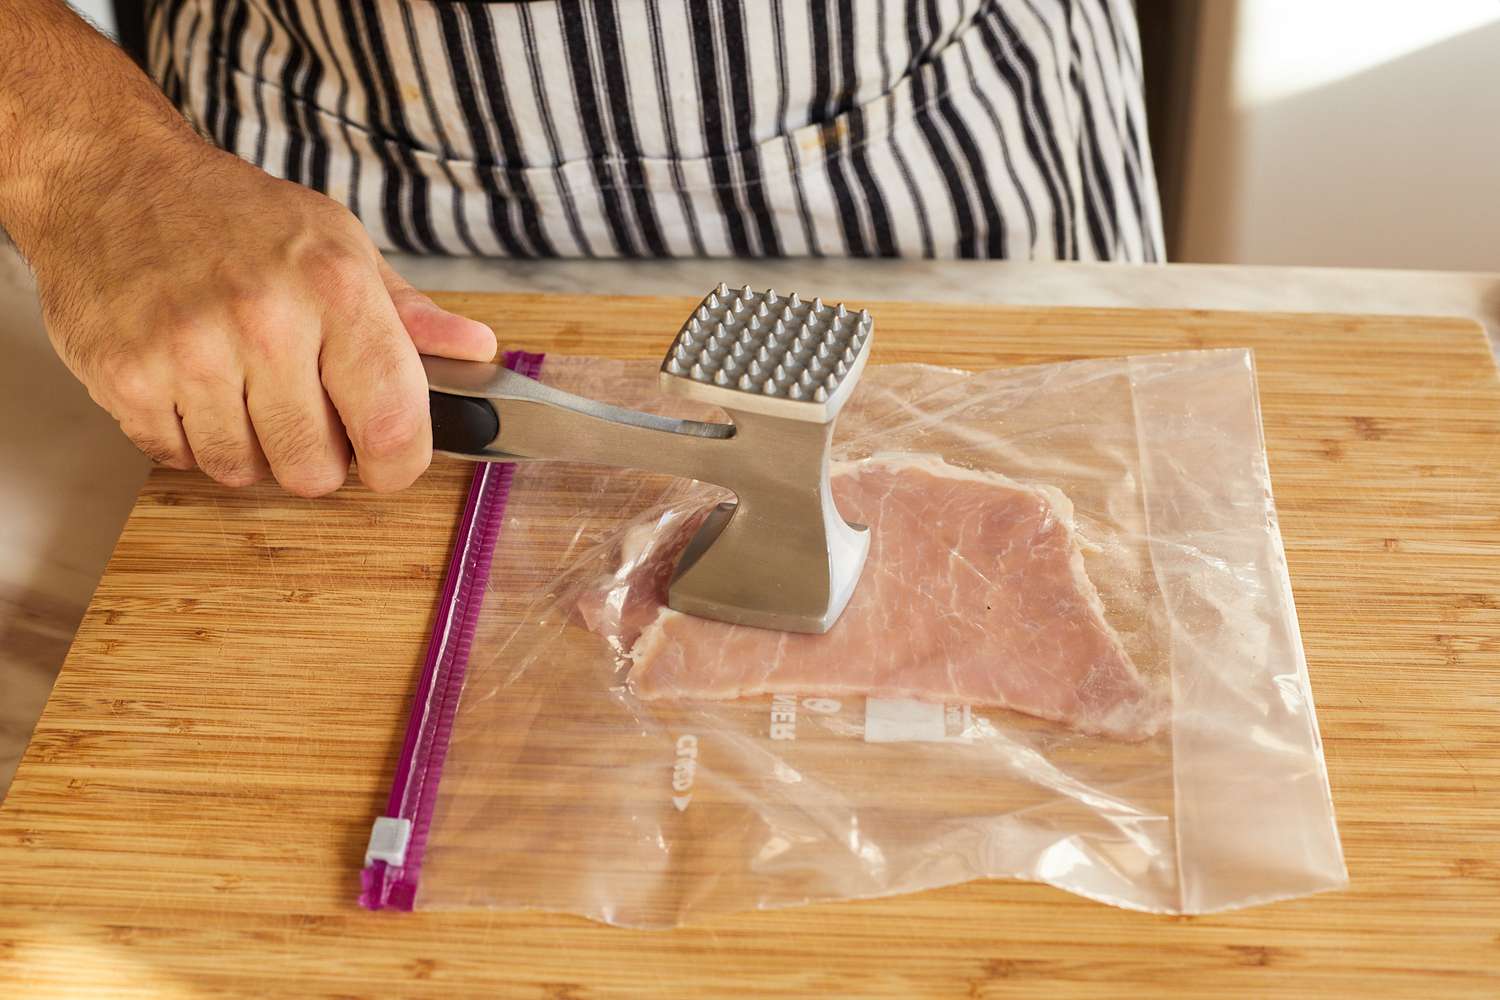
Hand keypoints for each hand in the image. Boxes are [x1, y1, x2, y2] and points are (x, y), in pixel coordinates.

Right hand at [30, 137, 495, 495]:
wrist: (110, 177)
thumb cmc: (234, 215)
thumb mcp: (338, 242)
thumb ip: (409, 314)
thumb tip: (475, 352)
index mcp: (336, 287)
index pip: (393, 424)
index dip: (399, 464)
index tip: (389, 463)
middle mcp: (265, 320)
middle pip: (314, 469)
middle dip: (317, 458)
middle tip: (300, 411)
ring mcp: (189, 352)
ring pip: (243, 471)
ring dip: (249, 448)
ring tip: (241, 389)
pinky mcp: (126, 377)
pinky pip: (178, 458)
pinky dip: (189, 438)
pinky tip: (191, 385)